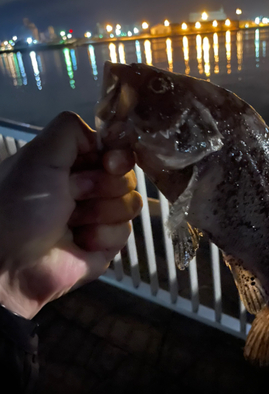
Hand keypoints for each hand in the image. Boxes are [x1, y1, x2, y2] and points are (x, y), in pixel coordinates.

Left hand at [0, 112, 141, 318]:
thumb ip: (70, 130)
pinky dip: (101, 236)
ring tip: (73, 223)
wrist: (11, 263)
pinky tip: (80, 242)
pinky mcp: (106, 245)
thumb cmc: (20, 205)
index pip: (113, 150)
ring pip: (131, 203)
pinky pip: (124, 232)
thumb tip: (104, 138)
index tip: (109, 163)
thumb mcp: (39, 156)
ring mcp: (99, 217)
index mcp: (71, 164)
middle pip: (127, 176)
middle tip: (75, 195)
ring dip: (101, 211)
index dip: (117, 155)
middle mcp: (87, 187)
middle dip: (104, 185)